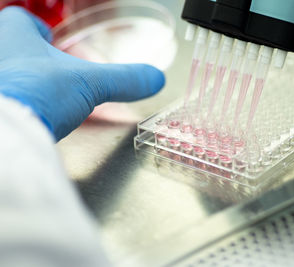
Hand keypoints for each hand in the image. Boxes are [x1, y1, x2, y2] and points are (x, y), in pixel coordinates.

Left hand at [0, 7, 164, 140]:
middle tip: (51, 71)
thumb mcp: (92, 84)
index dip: (38, 29)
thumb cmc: (39, 92)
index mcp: (14, 34)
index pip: (22, 20)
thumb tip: (155, 78)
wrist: (7, 132)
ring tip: (43, 96)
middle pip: (12, 47)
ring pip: (8, 74)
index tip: (51, 39)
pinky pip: (8, 98)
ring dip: (24, 81)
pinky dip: (19, 103)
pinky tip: (32, 116)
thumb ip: (124, 79)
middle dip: (32, 57)